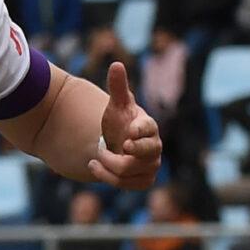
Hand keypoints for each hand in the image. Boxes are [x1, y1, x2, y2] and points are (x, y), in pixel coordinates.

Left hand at [89, 62, 161, 188]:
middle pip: (142, 156)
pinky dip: (108, 178)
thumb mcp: (117, 104)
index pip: (149, 129)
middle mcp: (154, 147)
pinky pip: (127, 185)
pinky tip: (95, 167)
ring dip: (107, 167)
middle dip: (118, 156)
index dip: (140, 132)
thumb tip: (116, 64)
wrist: (119, 142)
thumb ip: (118, 86)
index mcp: (149, 126)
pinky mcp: (143, 180)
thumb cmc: (120, 121)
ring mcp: (151, 165)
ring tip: (95, 158)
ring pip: (130, 173)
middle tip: (99, 149)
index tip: (128, 134)